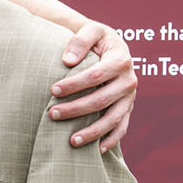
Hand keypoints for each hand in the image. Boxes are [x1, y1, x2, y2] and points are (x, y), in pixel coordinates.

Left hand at [49, 21, 135, 152]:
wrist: (111, 47)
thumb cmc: (96, 40)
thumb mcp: (91, 30)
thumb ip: (80, 41)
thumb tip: (68, 62)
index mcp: (121, 59)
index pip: (96, 75)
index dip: (75, 84)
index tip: (53, 90)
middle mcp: (129, 80)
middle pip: (102, 99)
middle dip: (76, 109)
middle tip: (52, 114)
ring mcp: (130, 98)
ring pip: (113, 119)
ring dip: (93, 132)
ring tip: (71, 141)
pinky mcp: (128, 109)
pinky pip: (122, 128)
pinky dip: (111, 140)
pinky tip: (96, 151)